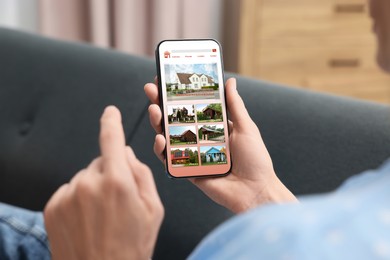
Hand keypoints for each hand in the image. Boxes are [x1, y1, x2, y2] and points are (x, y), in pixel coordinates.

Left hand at [44, 106, 163, 259]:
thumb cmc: (131, 247)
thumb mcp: (153, 210)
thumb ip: (142, 175)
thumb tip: (126, 154)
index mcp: (118, 182)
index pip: (112, 140)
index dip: (111, 122)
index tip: (110, 112)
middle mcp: (89, 184)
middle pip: (101, 163)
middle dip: (110, 174)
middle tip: (118, 202)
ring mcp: (68, 195)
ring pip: (84, 177)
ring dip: (93, 188)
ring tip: (102, 216)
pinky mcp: (53, 206)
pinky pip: (69, 190)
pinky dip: (78, 199)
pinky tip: (87, 220)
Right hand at [145, 78, 296, 213]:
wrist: (256, 190)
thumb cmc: (255, 159)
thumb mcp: (246, 127)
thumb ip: (234, 105)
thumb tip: (229, 80)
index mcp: (213, 126)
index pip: (191, 106)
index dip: (178, 94)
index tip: (165, 79)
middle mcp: (199, 138)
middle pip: (175, 119)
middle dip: (160, 103)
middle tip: (151, 90)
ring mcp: (192, 154)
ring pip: (168, 136)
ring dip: (157, 122)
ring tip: (154, 111)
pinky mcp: (187, 170)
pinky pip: (169, 159)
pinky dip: (161, 149)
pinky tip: (160, 139)